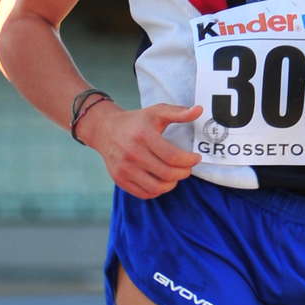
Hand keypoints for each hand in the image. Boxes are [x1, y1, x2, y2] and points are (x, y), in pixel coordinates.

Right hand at [78, 98, 201, 197]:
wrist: (105, 130)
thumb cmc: (135, 121)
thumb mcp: (156, 112)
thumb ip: (179, 112)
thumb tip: (199, 110)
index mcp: (143, 135)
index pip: (173, 156)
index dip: (189, 161)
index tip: (195, 158)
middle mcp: (132, 153)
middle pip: (167, 173)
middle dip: (183, 173)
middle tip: (187, 168)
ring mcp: (124, 168)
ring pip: (157, 187)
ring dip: (172, 184)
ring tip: (175, 175)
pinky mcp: (120, 179)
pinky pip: (145, 193)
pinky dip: (157, 190)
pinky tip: (161, 180)